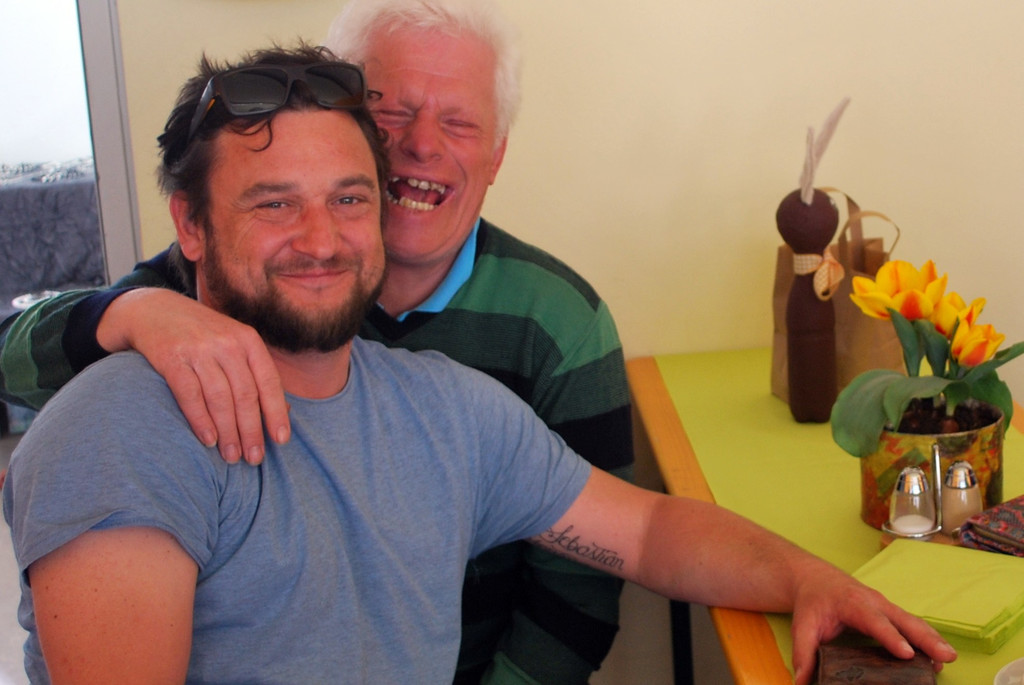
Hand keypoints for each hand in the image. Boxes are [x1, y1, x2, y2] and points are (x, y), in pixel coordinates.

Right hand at [97, 288, 288, 463]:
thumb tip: (283, 410)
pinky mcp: (171, 358)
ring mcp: (198, 350)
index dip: (276, 413)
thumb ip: (256, 373)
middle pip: (245, 395)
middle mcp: (226, 343)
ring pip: (220, 398)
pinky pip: (190, 394)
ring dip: (228, 432)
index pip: (269, 382)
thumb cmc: (203, 336)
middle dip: (251, 431)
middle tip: (254, 458)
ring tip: (232, 457)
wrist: (155, 310)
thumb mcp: (234, 344)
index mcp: (248, 340)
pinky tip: (209, 440)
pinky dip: (201, 420)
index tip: (281, 440)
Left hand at [788, 563, 956, 684]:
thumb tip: (801, 682)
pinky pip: (912, 625)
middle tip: (946, 657)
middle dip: (926, 639)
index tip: (907, 654)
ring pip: (913, 622)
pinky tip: (937, 656)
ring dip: (933, 639)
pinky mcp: (891, 613)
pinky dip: (927, 638)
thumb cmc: (813, 601)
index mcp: (854, 604)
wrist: (817, 578)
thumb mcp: (803, 625)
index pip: (875, 622)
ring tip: (949, 659)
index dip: (891, 637)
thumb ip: (803, 653)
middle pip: (904, 620)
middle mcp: (875, 603)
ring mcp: (886, 607)